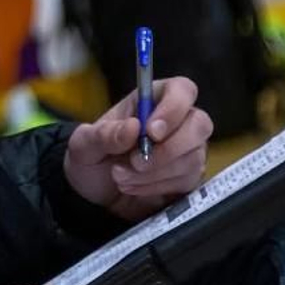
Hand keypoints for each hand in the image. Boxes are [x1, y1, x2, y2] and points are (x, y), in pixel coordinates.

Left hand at [64, 76, 210, 221]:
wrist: (94, 194)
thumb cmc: (93, 158)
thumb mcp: (84, 144)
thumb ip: (104, 134)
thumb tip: (133, 127)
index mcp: (152, 100)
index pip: (182, 90)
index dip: (173, 108)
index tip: (151, 130)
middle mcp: (177, 122)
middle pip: (200, 124)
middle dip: (168, 149)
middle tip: (135, 161)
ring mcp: (187, 151)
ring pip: (193, 158)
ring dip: (154, 173)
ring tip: (121, 176)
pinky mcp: (188, 177)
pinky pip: (187, 182)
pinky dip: (157, 187)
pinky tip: (134, 186)